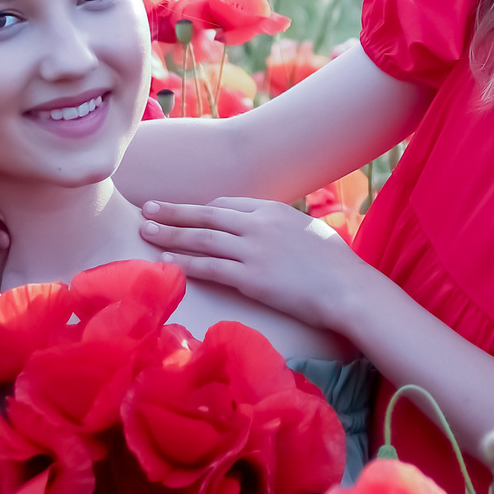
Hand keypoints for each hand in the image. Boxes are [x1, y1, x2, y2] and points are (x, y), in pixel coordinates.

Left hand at [139, 198, 381, 335]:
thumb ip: (281, 230)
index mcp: (272, 210)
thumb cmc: (335, 266)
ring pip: (201, 238)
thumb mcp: (306, 233)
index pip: (226, 205)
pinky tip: (164, 260)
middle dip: (173, 212)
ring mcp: (253, 251)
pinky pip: (209, 267)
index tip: (184, 214)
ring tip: (145, 230)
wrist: (348, 289)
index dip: (200, 211)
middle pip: (205, 215)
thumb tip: (269, 235)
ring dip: (169, 234)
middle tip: (146, 209)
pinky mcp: (251, 278)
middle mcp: (258, 225)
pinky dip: (183, 262)